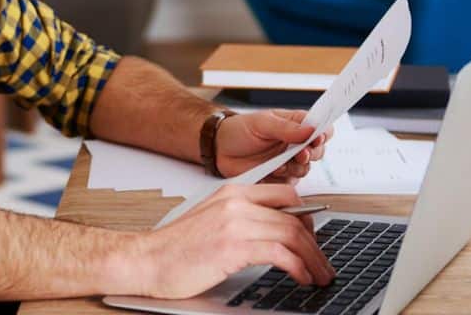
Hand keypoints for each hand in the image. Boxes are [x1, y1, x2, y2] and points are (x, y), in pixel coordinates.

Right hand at [126, 183, 334, 298]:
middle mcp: (236, 203)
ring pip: (292, 234)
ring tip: (319, 276)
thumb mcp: (212, 222)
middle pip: (295, 217)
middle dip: (316, 245)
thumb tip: (274, 231)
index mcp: (232, 192)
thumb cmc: (175, 248)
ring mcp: (234, 223)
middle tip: (323, 264)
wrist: (146, 260)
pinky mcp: (232, 247)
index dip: (308, 218)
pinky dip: (298, 267)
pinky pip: (280, 253)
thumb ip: (241, 219)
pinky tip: (302, 278)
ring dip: (313, 259)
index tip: (314, 239)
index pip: (286, 195)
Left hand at [216, 110, 332, 183]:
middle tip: (302, 153)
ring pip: (306, 168)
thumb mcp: (261, 123)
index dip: (323, 133)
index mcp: (294, 124)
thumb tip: (310, 129)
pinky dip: (284, 177)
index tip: (318, 137)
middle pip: (318, 151)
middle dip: (312, 153)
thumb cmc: (238, 130)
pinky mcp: (281, 176)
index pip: (320, 127)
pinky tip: (273, 170)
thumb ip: (286, 127)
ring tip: (280, 162)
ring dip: (296, 166)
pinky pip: (292, 181)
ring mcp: (288, 160)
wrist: (219, 149)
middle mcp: (294, 143)